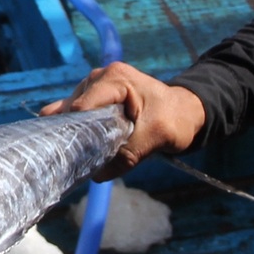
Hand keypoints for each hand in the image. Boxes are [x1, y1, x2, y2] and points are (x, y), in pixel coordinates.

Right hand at [41, 62, 206, 179]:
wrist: (184, 113)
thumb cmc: (175, 119)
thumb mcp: (156, 137)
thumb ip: (127, 154)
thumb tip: (96, 175)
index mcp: (114, 78)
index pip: (81, 107)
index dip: (79, 130)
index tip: (85, 153)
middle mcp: (98, 78)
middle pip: (71, 109)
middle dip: (76, 133)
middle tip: (87, 156)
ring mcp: (93, 87)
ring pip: (69, 114)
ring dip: (77, 133)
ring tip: (89, 150)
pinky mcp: (91, 98)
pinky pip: (72, 115)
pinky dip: (75, 130)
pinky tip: (80, 144)